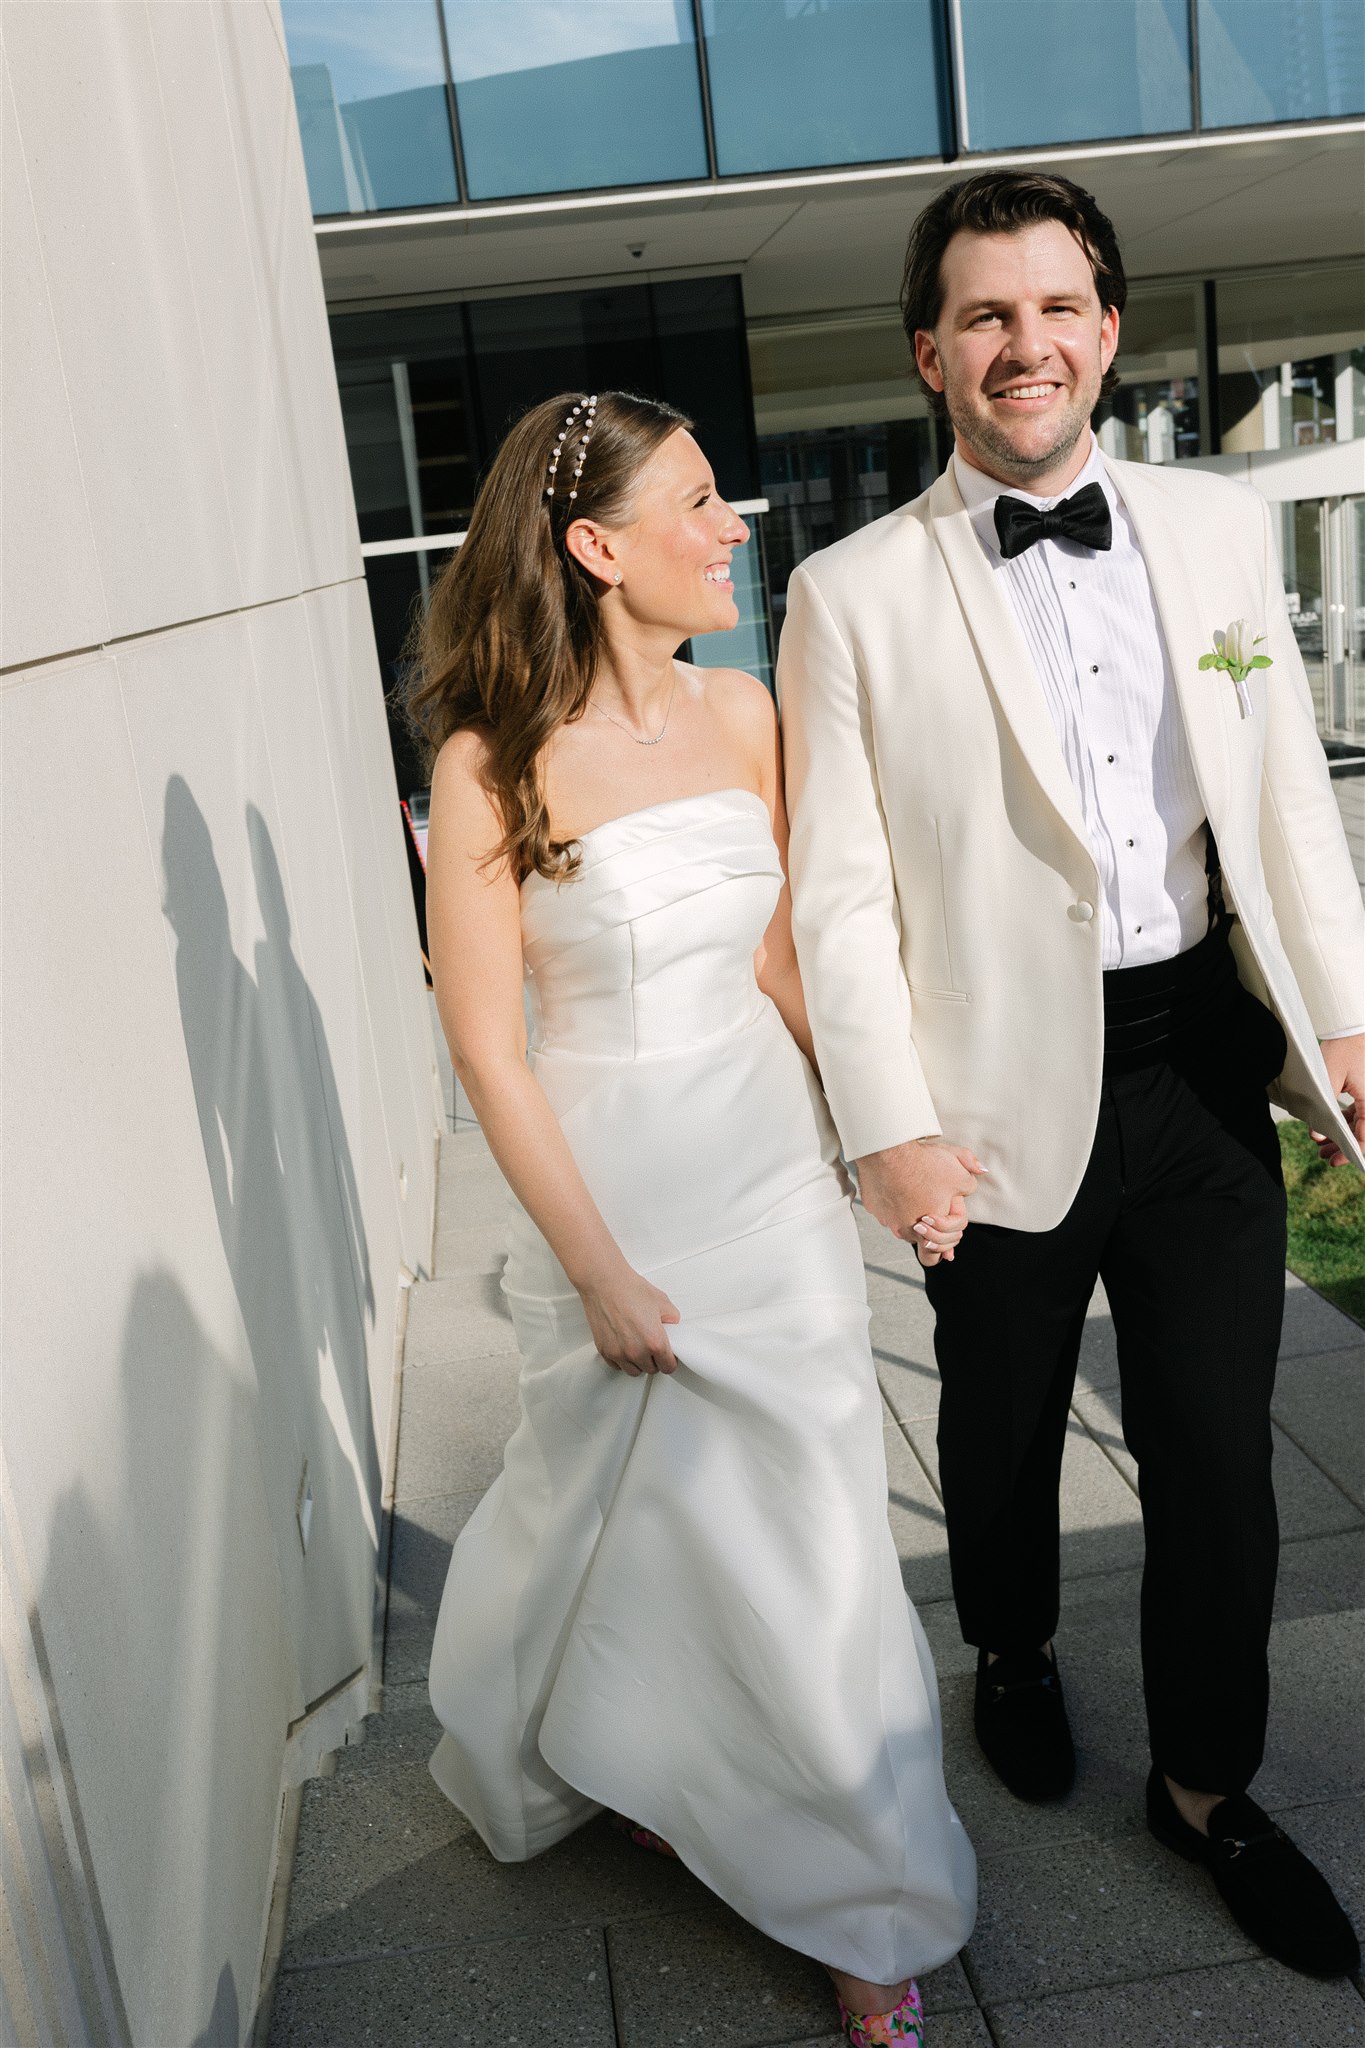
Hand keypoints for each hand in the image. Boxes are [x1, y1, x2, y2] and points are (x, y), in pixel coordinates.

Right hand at [578, 1259, 680, 1375]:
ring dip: (638, 1363)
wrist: (604, 1282)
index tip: (668, 1355)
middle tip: (652, 1345)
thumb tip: (671, 1328)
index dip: (670, 1360)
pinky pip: (617, 1365)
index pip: (668, 1367)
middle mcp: (636, 1352)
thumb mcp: (662, 1301)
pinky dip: (622, 1360)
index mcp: (654, 1342)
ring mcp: (618, 1353)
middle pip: (651, 1369)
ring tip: (638, 1347)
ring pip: (634, 1371)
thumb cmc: (630, 1289)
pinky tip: (624, 1346)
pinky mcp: (604, 1351)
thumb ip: (672, 1319)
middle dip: (654, 1360)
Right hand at [856, 1136, 986, 1256]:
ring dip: (911, 1213)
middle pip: (923, 1238)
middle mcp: (905, 1231)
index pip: (944, 1247)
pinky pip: (886, 1208)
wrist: (889, 1150)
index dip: (953, 1231)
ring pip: (902, 1223)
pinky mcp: (873, 1207)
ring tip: (917, 1190)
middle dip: (932, 1227)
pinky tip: (898, 1184)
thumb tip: (978, 1173)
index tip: (949, 1216)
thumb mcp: (960, 1173)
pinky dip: (893, 1200)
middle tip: (934, 1209)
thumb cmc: (922, 1165)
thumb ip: (971, 1182)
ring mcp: (886, 1220)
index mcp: (929, 1230)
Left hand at [1313, 1032, 1364, 1165]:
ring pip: (1360, 1125)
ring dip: (1343, 1136)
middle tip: (1325, 1158)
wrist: (1351, 1028)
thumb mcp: (1329, 1080)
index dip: (1352, 1152)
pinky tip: (1327, 1130)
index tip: (1337, 1161)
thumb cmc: (1343, 1049)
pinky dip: (1345, 1123)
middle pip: (1364, 1133)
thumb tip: (1316, 1135)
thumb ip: (1324, 1109)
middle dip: (1344, 1148)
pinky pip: (1359, 1114)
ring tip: (1321, 1147)